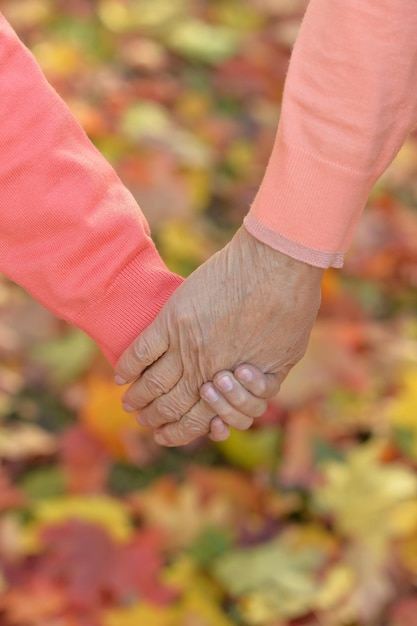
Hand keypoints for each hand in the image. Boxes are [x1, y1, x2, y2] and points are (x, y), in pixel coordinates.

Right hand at [115, 226, 323, 445]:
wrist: (276, 265)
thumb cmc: (292, 309)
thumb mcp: (286, 357)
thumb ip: (266, 381)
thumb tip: (253, 390)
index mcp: (232, 386)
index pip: (198, 422)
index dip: (179, 433)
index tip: (165, 435)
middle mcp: (204, 371)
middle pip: (170, 406)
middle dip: (154, 419)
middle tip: (144, 421)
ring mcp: (186, 345)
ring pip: (153, 383)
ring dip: (138, 398)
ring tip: (129, 404)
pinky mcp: (173, 320)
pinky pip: (142, 351)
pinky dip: (129, 366)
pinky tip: (121, 375)